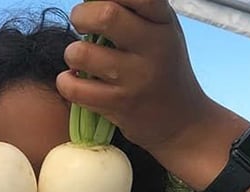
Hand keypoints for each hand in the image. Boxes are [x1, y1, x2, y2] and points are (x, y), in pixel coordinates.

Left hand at [58, 0, 241, 185]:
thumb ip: (134, 11)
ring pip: (83, 53)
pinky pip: (75, 88)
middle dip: (81, 15)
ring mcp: (137, 78)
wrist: (183, 123)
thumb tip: (90, 0)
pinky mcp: (120, 105)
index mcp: (163, 22)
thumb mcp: (161, 32)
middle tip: (82, 24)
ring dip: (72, 53)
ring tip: (79, 58)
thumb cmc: (164, 68)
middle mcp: (154, 47)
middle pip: (106, 14)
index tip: (100, 3)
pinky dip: (66, 82)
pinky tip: (74, 80)